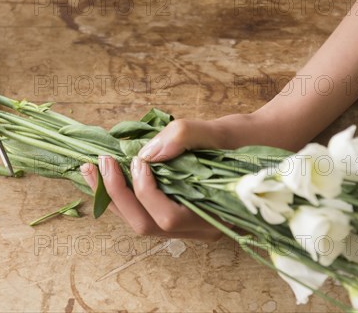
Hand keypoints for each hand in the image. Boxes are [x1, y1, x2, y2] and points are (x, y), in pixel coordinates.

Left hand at [80, 117, 252, 240]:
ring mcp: (189, 222)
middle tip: (98, 164)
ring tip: (92, 169)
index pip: (167, 215)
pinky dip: (124, 193)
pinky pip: (145, 210)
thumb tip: (147, 152)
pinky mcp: (181, 209)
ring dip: (113, 197)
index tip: (137, 159)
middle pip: (146, 225)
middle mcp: (200, 227)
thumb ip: (185, 137)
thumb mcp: (220, 131)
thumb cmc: (248, 139)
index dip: (144, 189)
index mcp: (215, 215)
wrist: (265, 142)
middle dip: (117, 195)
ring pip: (142, 221)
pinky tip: (109, 174)